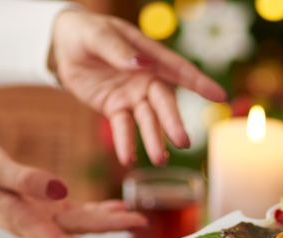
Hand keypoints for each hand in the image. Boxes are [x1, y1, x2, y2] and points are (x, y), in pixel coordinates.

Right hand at [0, 142, 145, 237]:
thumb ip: (26, 180)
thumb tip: (62, 190)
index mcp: (20, 220)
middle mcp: (35, 224)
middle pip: (78, 231)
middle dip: (111, 230)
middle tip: (141, 224)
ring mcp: (41, 216)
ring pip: (81, 223)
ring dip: (109, 222)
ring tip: (137, 219)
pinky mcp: (44, 206)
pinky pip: (76, 212)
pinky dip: (97, 210)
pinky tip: (117, 208)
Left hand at [51, 10, 226, 165]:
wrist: (63, 45)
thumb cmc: (85, 32)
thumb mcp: (96, 36)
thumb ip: (117, 50)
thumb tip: (141, 65)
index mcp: (148, 55)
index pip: (178, 69)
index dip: (200, 82)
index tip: (220, 96)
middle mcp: (145, 78)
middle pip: (163, 103)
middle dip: (173, 122)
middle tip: (183, 142)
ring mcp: (132, 95)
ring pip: (147, 120)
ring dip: (153, 140)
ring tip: (159, 160)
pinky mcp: (115, 108)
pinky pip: (122, 127)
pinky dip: (125, 143)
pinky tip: (128, 159)